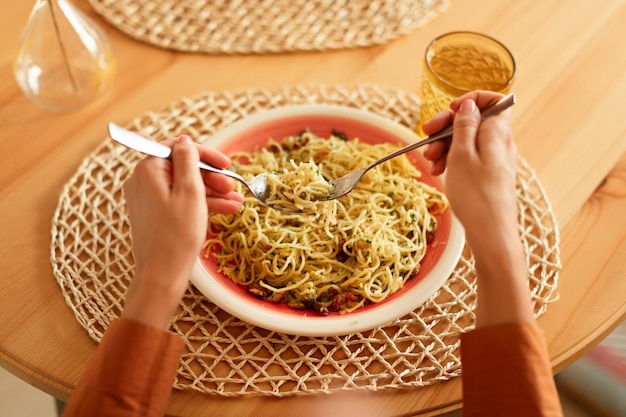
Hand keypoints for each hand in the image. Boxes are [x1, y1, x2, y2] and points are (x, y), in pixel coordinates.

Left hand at [122, 136, 242, 329]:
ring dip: (211, 192)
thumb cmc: (176, 235)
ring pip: (184, 186)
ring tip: (237, 202)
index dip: (205, 154)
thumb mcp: (190, 192)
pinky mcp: (154, 214)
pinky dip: (201, 204)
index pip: (178, 148)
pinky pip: (179, 201)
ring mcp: (147, 198)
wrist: (162, 275)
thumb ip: (188, 161)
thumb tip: (185, 141)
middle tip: (232, 187)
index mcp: (148, 170)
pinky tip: (226, 210)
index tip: (226, 164)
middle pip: (182, 168)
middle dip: (211, 177)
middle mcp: (143, 181)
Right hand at [423, 91, 517, 253]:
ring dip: (445, 145)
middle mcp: (499, 144)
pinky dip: (452, 160)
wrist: (491, 234)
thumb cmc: (476, 195)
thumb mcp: (462, 154)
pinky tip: (439, 171)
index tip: (451, 110)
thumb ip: (465, 126)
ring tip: (430, 160)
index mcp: (497, 133)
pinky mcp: (488, 177)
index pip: (494, 101)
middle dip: (447, 126)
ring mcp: (494, 161)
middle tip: (426, 134)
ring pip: (467, 141)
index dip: (471, 100)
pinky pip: (469, 159)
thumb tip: (469, 105)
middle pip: (474, 121)